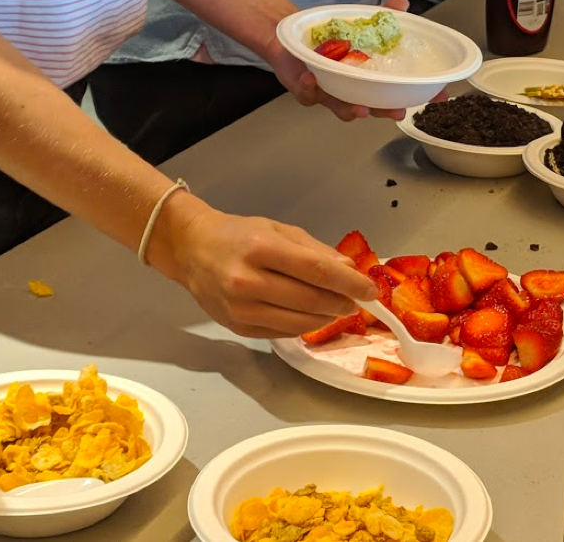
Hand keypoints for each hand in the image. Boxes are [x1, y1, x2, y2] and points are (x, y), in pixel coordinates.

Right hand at [159, 201, 378, 339]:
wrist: (192, 250)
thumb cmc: (238, 235)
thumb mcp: (278, 230)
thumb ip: (315, 250)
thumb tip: (350, 270)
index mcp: (261, 248)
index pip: (317, 271)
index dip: (349, 283)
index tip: (370, 290)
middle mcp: (247, 280)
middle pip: (310, 299)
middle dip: (341, 302)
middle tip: (356, 300)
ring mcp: (240, 308)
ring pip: (299, 322)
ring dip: (326, 317)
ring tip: (337, 307)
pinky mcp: (237, 327)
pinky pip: (282, 333)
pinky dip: (304, 326)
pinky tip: (312, 315)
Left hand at [267, 0, 412, 121]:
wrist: (294, 39)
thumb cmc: (331, 40)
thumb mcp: (359, 25)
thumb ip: (382, 16)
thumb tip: (403, 3)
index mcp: (369, 79)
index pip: (397, 91)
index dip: (418, 96)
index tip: (439, 97)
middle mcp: (351, 90)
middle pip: (373, 108)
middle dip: (385, 111)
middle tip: (397, 111)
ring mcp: (328, 93)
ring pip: (341, 108)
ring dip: (350, 109)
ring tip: (359, 107)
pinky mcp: (304, 89)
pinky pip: (308, 93)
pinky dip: (310, 86)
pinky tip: (311, 77)